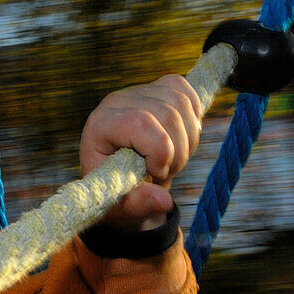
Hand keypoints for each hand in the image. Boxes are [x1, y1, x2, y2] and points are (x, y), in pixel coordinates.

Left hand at [80, 74, 202, 231]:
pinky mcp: (159, 87)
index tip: (157, 172)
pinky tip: (180, 139)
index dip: (159, 150)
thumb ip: (139, 204)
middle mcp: (118, 101)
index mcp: (101, 126)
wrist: (121, 178)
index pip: (140, 121)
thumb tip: (164, 201)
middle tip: (164, 172)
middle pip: (169, 114)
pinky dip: (193, 120)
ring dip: (187, 140)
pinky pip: (187, 92)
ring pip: (182, 104)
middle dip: (177, 152)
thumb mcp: (122, 206)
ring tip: (170, 159)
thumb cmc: (117, 191)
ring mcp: (140, 91)